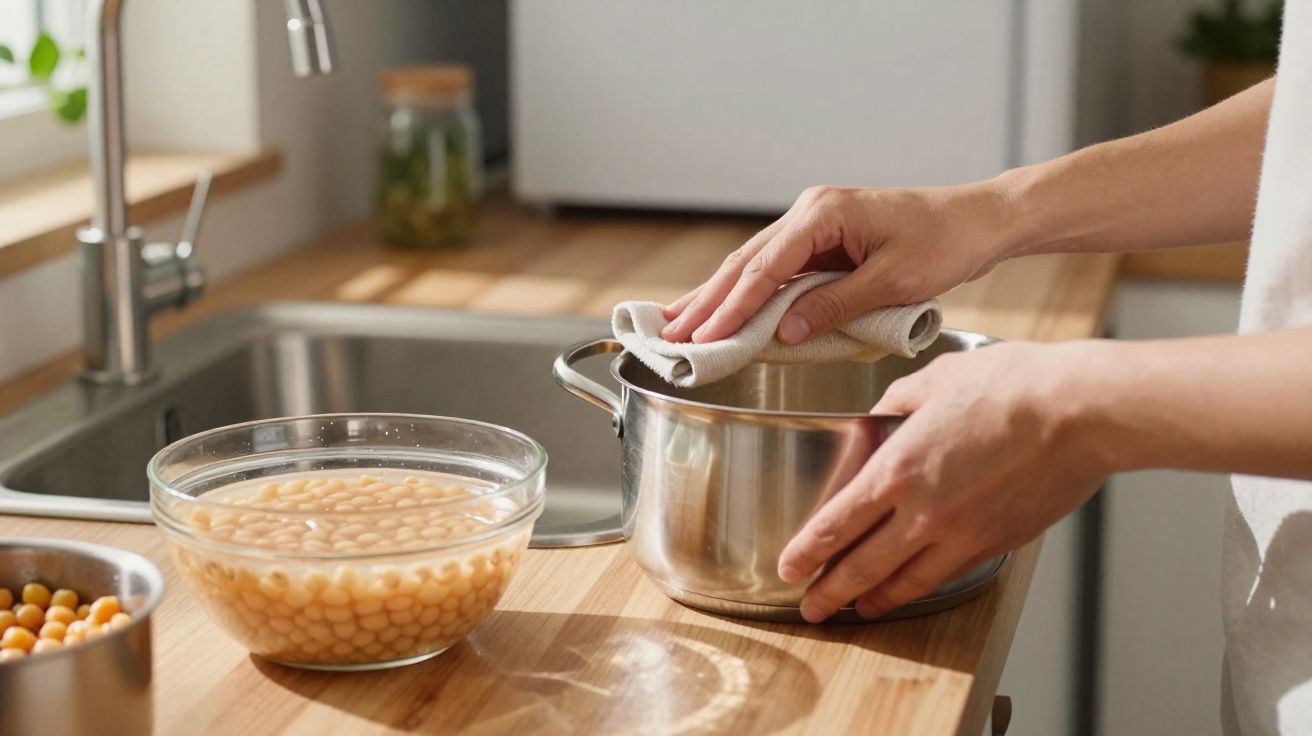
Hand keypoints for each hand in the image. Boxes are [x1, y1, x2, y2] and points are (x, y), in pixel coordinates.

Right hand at [660, 183, 1012, 344]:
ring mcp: (815, 224)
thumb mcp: (893, 282)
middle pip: (746, 263)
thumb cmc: (945, 244)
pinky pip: (777, 270)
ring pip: (754, 266)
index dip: (731, 307)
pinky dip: (748, 293)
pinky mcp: (824, 240)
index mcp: (824, 213)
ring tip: (680, 325)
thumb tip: (785, 333)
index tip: (703, 336)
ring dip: (719, 297)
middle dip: (708, 302)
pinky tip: (724, 310)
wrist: (978, 221)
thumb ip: (836, 306)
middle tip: (671, 336)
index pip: (765, 268)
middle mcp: (812, 212)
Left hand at [776, 341, 1114, 622]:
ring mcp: (960, 535)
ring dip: (871, 599)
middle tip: (808, 607)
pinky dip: (917, 589)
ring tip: (853, 609)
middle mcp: (923, 513)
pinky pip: (945, 576)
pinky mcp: (995, 543)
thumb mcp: (935, 380)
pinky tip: (906, 591)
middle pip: (861, 566)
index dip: (807, 552)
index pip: (836, 524)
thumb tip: (880, 416)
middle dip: (828, 592)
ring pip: (903, 582)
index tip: (789, 567)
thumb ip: (896, 403)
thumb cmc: (1012, 386)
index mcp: (897, 470)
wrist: (1079, 411)